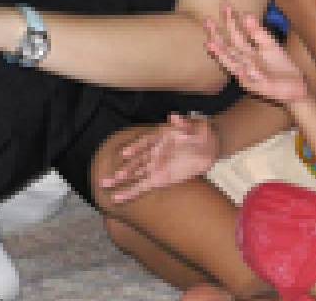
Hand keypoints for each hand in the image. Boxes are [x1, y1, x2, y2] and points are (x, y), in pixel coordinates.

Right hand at [98, 113, 220, 203]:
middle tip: (108, 179)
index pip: (145, 142)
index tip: (125, 153)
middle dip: (124, 170)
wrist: (210, 144)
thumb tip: (174, 116)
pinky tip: (118, 198)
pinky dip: (131, 191)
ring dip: (122, 180)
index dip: (135, 147)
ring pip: (136, 174)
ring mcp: (156, 165)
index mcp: (160, 137)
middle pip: (137, 162)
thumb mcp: (196, 126)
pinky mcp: (161, 178)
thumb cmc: (201, 132)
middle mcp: (155, 152)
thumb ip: (184, 124)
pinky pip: (144, 186)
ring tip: (105, 185)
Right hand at [205, 4, 309, 105]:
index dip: (230, 20)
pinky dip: (245, 73)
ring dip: (221, 55)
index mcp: (248, 52)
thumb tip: (246, 14)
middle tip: (207, 20)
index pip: (235, 34)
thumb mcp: (270, 45)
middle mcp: (244, 63)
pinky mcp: (256, 88)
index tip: (224, 4)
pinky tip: (242, 66)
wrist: (296, 87)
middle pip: (228, 47)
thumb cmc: (281, 67)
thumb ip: (258, 33)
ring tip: (210, 44)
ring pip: (232, 63)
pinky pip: (249, 80)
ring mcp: (247, 76)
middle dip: (217, 35)